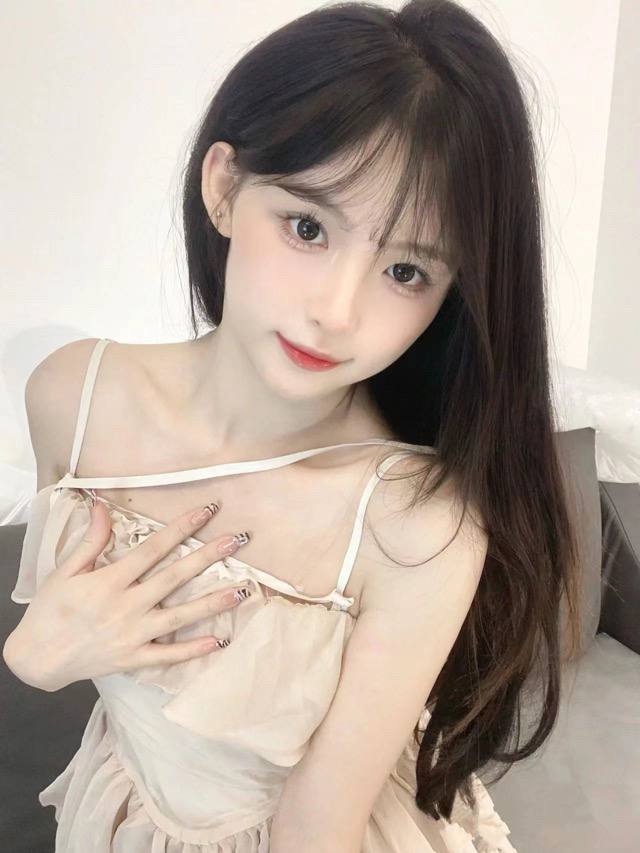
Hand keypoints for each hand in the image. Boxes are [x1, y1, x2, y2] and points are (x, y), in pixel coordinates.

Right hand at [3, 498, 252, 690]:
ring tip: (242, 590)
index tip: (207, 510)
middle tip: (237, 540)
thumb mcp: (66, 570)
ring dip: (212, 602)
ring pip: (180, 616)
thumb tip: (101, 505)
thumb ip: (91, 539)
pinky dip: (194, 650)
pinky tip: (219, 640)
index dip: (182, 527)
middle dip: (208, 556)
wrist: (35, 658)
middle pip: (174, 577)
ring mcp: (132, 634)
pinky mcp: (133, 658)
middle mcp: (126, 606)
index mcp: (110, 580)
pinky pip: (168, 655)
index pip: (154, 548)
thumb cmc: (50, 610)